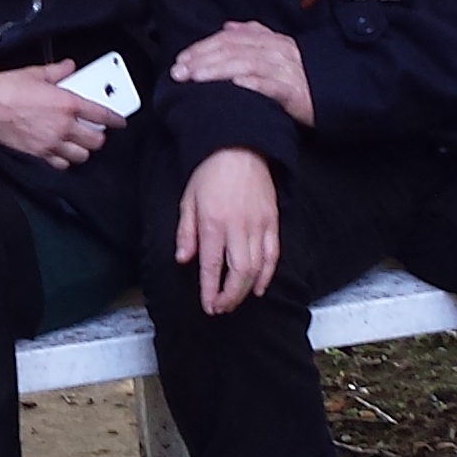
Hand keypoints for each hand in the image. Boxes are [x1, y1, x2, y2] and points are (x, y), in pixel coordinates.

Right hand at [0, 60, 121, 168]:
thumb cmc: (4, 88)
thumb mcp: (35, 73)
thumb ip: (57, 71)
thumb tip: (67, 66)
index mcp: (67, 103)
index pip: (102, 114)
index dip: (115, 119)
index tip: (119, 122)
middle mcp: (63, 126)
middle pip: (95, 140)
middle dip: (98, 137)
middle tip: (95, 131)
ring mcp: (50, 143)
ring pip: (81, 156)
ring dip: (83, 150)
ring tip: (79, 143)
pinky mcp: (37, 154)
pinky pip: (60, 164)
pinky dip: (64, 160)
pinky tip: (61, 153)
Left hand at [169, 19, 314, 127]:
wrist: (332, 93)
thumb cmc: (298, 75)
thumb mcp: (276, 50)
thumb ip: (252, 35)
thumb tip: (227, 27)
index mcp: (268, 39)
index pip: (229, 38)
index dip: (203, 47)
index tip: (181, 59)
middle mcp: (275, 50)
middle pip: (233, 50)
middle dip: (203, 59)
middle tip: (180, 72)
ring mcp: (284, 70)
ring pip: (247, 64)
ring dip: (219, 70)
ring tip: (197, 78)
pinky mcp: (293, 91)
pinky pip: (270, 85)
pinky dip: (251, 84)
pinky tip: (235, 86)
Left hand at [173, 146, 280, 314]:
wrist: (240, 147)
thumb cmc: (210, 173)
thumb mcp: (188, 200)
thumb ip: (186, 233)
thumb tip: (182, 260)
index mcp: (213, 222)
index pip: (211, 265)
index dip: (209, 290)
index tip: (208, 305)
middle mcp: (237, 227)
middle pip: (238, 273)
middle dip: (230, 296)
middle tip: (221, 308)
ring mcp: (258, 225)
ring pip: (257, 268)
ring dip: (246, 290)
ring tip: (236, 301)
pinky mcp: (273, 222)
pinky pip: (273, 255)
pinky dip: (268, 275)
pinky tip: (260, 288)